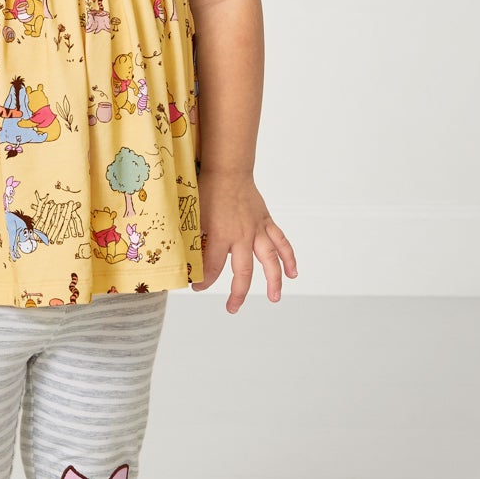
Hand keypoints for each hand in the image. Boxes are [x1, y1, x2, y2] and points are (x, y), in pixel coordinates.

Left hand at [191, 170, 297, 312]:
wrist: (228, 170)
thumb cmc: (208, 191)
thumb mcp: (194, 217)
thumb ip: (194, 240)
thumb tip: (187, 260)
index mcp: (221, 235)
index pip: (213, 268)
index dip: (205, 282)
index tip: (197, 287)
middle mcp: (242, 236)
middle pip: (243, 272)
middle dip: (237, 293)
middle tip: (232, 308)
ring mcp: (257, 230)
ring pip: (269, 260)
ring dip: (273, 281)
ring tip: (274, 298)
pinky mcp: (266, 223)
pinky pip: (281, 242)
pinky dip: (288, 257)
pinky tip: (293, 272)